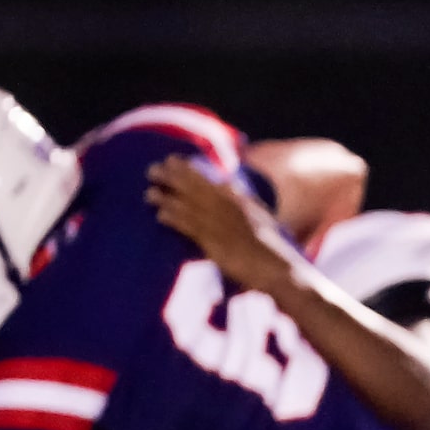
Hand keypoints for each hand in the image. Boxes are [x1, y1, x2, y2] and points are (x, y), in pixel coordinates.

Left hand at [147, 155, 298, 293]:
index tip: (173, 160)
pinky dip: (174, 218)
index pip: (209, 178)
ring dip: (166, 196)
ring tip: (149, 193)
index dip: (189, 168)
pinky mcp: (214, 241)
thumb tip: (229, 188)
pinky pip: (189, 226)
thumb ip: (246, 201)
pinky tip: (160, 215)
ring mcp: (220, 223)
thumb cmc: (274, 248)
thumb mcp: (263, 217)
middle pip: (194, 186)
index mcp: (240, 200)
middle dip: (172, 176)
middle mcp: (228, 206)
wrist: (280, 268)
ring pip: (187, 204)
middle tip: (152, 169)